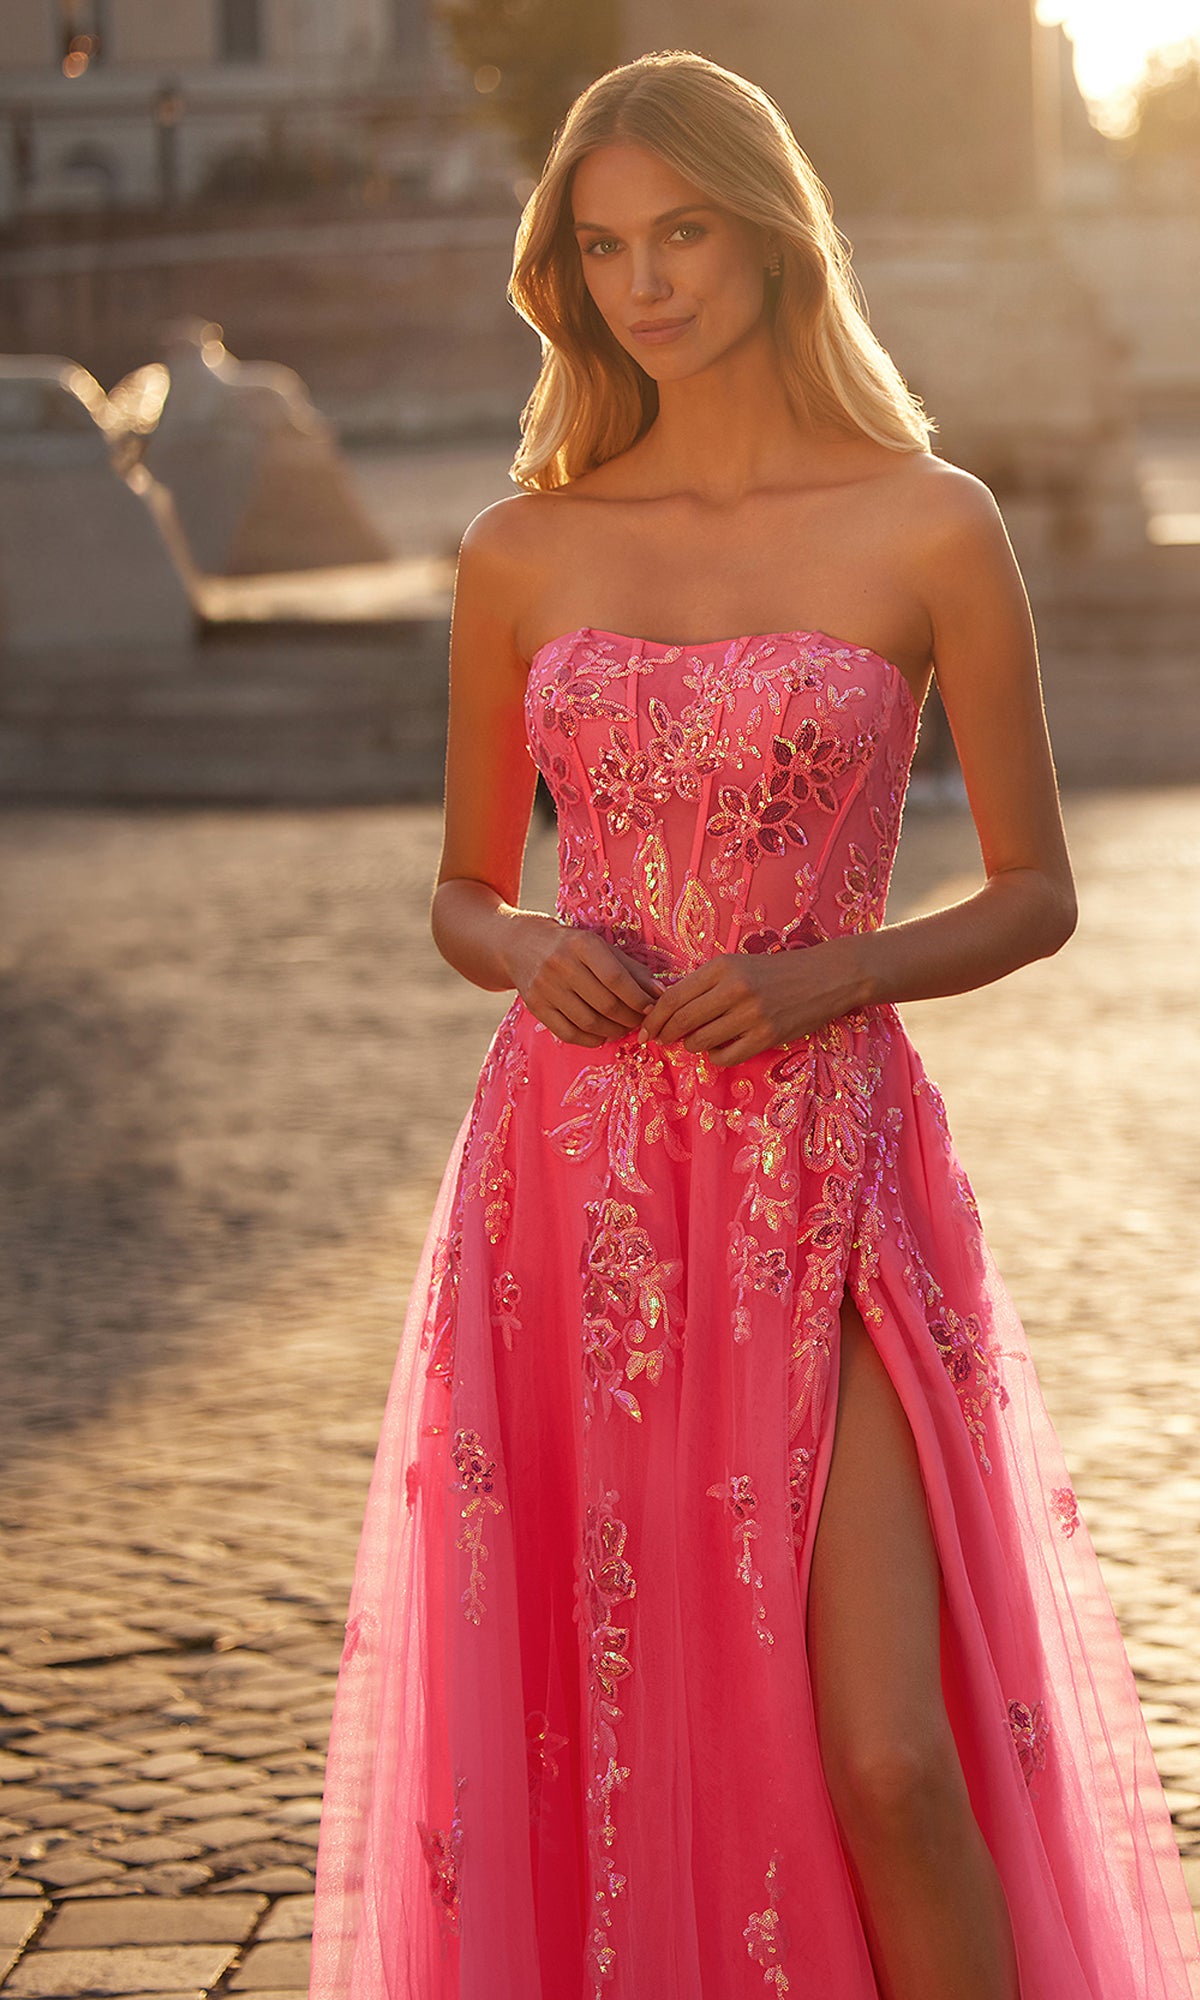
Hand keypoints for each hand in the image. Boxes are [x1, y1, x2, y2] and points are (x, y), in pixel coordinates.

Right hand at [507, 916, 663, 1046]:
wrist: (521, 945)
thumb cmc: (572, 946)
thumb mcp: (602, 948)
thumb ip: (632, 970)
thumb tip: (660, 994)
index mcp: (582, 944)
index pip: (616, 979)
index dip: (638, 999)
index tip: (652, 1008)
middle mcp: (561, 964)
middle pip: (605, 1004)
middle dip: (630, 1018)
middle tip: (641, 1022)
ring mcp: (545, 987)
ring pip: (589, 1022)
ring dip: (614, 1031)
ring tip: (624, 1028)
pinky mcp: (535, 1006)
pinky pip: (568, 1034)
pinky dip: (591, 1039)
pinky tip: (602, 1034)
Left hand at [635, 941, 868, 1065]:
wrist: (826, 977)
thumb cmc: (776, 971)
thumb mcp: (738, 965)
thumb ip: (705, 983)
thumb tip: (667, 1009)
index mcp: (722, 967)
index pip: (673, 997)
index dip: (653, 1017)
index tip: (645, 1028)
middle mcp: (734, 989)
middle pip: (681, 1021)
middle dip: (664, 1034)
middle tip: (660, 1040)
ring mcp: (751, 1015)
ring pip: (699, 1041)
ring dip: (691, 1045)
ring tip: (696, 1040)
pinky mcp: (767, 1037)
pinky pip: (725, 1056)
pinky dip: (715, 1056)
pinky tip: (719, 1048)